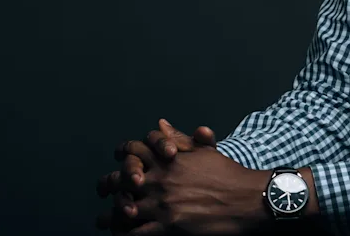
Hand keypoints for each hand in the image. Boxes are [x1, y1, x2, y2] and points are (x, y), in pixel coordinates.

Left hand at [102, 138, 269, 234]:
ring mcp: (162, 204)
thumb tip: (160, 124)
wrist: (246, 199)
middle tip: (102, 191)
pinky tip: (122, 235)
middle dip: (108, 185)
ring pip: (123, 210)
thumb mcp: (204, 151)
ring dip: (110, 216)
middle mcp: (161, 179)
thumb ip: (180, 138)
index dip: (121, 155)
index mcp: (169, 159)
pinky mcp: (168, 227)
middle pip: (121, 180)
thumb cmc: (228, 175)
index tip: (117, 161)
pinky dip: (125, 235)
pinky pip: (136, 234)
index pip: (134, 150)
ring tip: (103, 220)